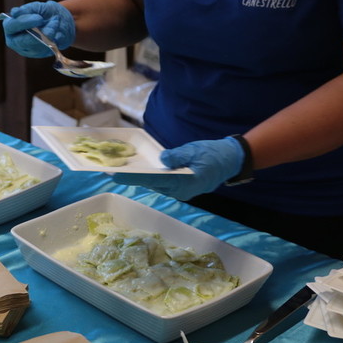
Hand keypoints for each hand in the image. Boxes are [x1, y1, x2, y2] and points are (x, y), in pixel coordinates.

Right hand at [1, 0, 74, 57]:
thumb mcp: (37, 7)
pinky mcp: (37, 54)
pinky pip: (44, 50)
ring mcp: (25, 50)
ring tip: (55, 23)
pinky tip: (56, 32)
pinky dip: (53, 40)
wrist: (60, 21)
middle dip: (38, 32)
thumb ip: (26, 10)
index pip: (11, 26)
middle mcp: (14, 40)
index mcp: (10, 26)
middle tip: (52, 22)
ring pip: (35, 46)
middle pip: (21, 41)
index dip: (24, 22)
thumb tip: (14, 12)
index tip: (39, 18)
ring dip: (49, 34)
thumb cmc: (44, 13)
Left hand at [112, 136, 245, 200]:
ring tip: (120, 171)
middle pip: (150, 184)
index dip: (133, 177)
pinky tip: (139, 170)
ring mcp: (180, 191)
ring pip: (155, 185)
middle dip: (131, 178)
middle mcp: (179, 191)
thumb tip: (162, 160)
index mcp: (184, 183)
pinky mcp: (180, 188)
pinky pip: (161, 183)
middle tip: (110, 171)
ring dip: (139, 178)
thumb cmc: (214, 154)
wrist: (231, 160)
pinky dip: (150, 177)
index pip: (153, 180)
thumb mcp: (195, 150)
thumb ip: (177, 156)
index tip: (115, 176)